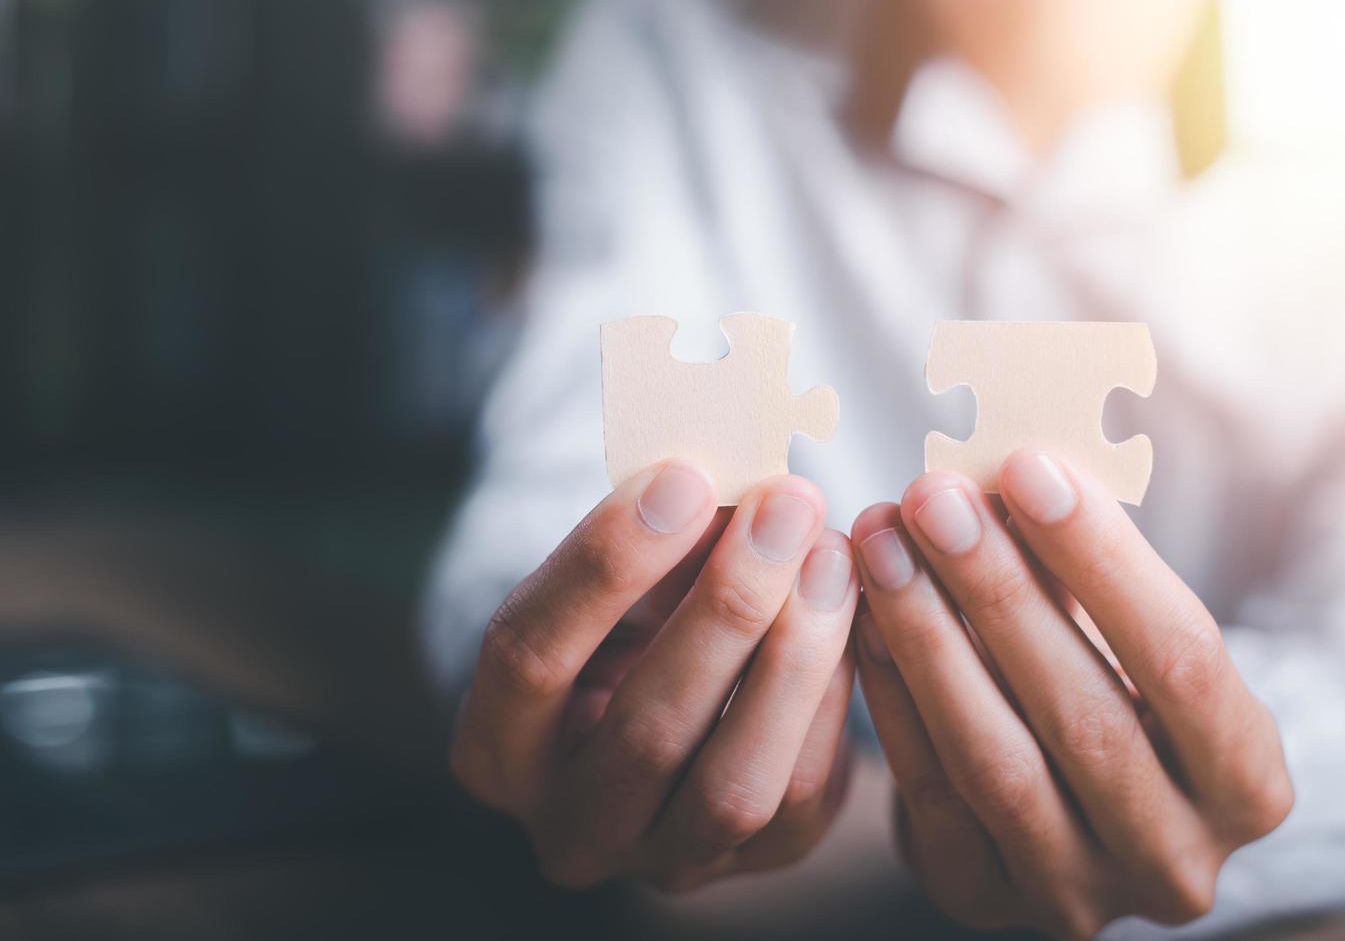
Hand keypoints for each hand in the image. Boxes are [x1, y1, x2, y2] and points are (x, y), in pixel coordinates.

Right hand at [451, 461, 859, 890]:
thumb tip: (727, 486)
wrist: (664, 702)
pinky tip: (849, 610)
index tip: (681, 479)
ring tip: (829, 555)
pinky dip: (832, 696)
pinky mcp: (751, 866)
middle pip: (645, 732)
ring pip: (734, 787)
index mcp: (495, 748)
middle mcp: (567, 828)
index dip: (607, 565)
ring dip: (793, 658)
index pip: (530, 657)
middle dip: (726, 608)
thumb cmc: (625, 618)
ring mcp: (660, 862)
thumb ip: (652, 545)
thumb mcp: (614, 582)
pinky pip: (804, 794)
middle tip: (785, 506)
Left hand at [850, 450, 1292, 937]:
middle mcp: (1175, 859)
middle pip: (1083, 713)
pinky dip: (891, 699)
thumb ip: (1078, 575)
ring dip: (930, 639)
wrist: (1059, 812)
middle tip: (930, 497)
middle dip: (998, 590)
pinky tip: (857, 618)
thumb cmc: (1100, 691)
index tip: (1028, 467)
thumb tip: (1002, 470)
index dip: (1103, 559)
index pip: (1183, 658)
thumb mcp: (1119, 641)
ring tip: (881, 544)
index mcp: (1246, 782)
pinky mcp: (982, 900)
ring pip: (997, 761)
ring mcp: (1078, 894)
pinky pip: (927, 795)